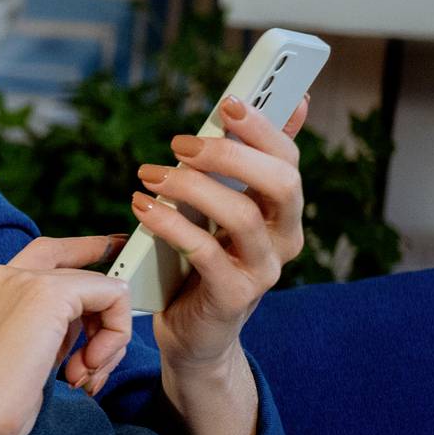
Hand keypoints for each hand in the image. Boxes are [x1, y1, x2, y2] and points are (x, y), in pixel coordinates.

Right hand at [0, 237, 132, 434]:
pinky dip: (116, 333)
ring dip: (111, 337)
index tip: (116, 253)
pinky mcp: (48, 293)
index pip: (51, 255)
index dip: (88, 251)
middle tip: (93, 366)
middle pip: (84, 274)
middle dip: (106, 322)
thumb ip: (48, 332)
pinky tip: (90, 366)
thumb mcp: (21, 356)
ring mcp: (24, 280)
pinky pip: (113, 296)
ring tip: (85, 375)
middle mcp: (6, 277)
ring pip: (102, 287)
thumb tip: (92, 327)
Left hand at [130, 95, 310, 379]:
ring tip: (150, 175)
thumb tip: (291, 103)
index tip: (229, 102)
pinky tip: (142, 208)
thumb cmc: (205, 259)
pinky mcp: (234, 296)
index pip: (288, 159)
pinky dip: (170, 225)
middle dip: (230, 155)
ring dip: (190, 187)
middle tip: (181, 143)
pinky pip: (206, 253)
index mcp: (284, 210)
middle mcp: (284, 238)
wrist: (196, 331)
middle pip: (280, 182)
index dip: (264, 128)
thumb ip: (247, 162)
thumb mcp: (223, 208)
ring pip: (241, 216)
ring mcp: (264, 269)